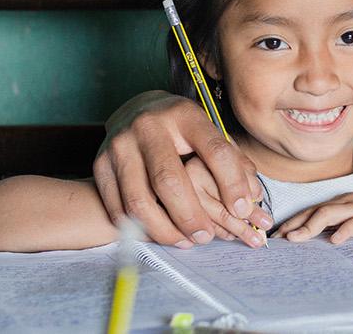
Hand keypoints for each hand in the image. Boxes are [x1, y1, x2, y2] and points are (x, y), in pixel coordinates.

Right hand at [92, 91, 272, 246]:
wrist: (135, 111)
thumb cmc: (181, 129)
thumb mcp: (208, 132)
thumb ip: (233, 162)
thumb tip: (252, 198)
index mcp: (184, 115)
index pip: (214, 151)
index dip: (231, 184)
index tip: (242, 209)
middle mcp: (148, 126)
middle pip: (169, 180)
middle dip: (191, 216)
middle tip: (206, 236)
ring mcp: (120, 145)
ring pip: (139, 200)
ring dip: (165, 229)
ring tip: (186, 240)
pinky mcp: (100, 164)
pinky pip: (118, 208)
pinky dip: (140, 229)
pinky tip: (161, 234)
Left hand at [272, 193, 352, 243]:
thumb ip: (341, 227)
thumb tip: (319, 241)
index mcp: (343, 202)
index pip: (312, 210)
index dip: (293, 221)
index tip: (276, 236)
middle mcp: (350, 201)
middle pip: (316, 210)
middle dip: (294, 223)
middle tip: (278, 239)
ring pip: (331, 213)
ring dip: (310, 226)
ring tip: (296, 239)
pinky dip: (345, 230)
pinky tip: (335, 241)